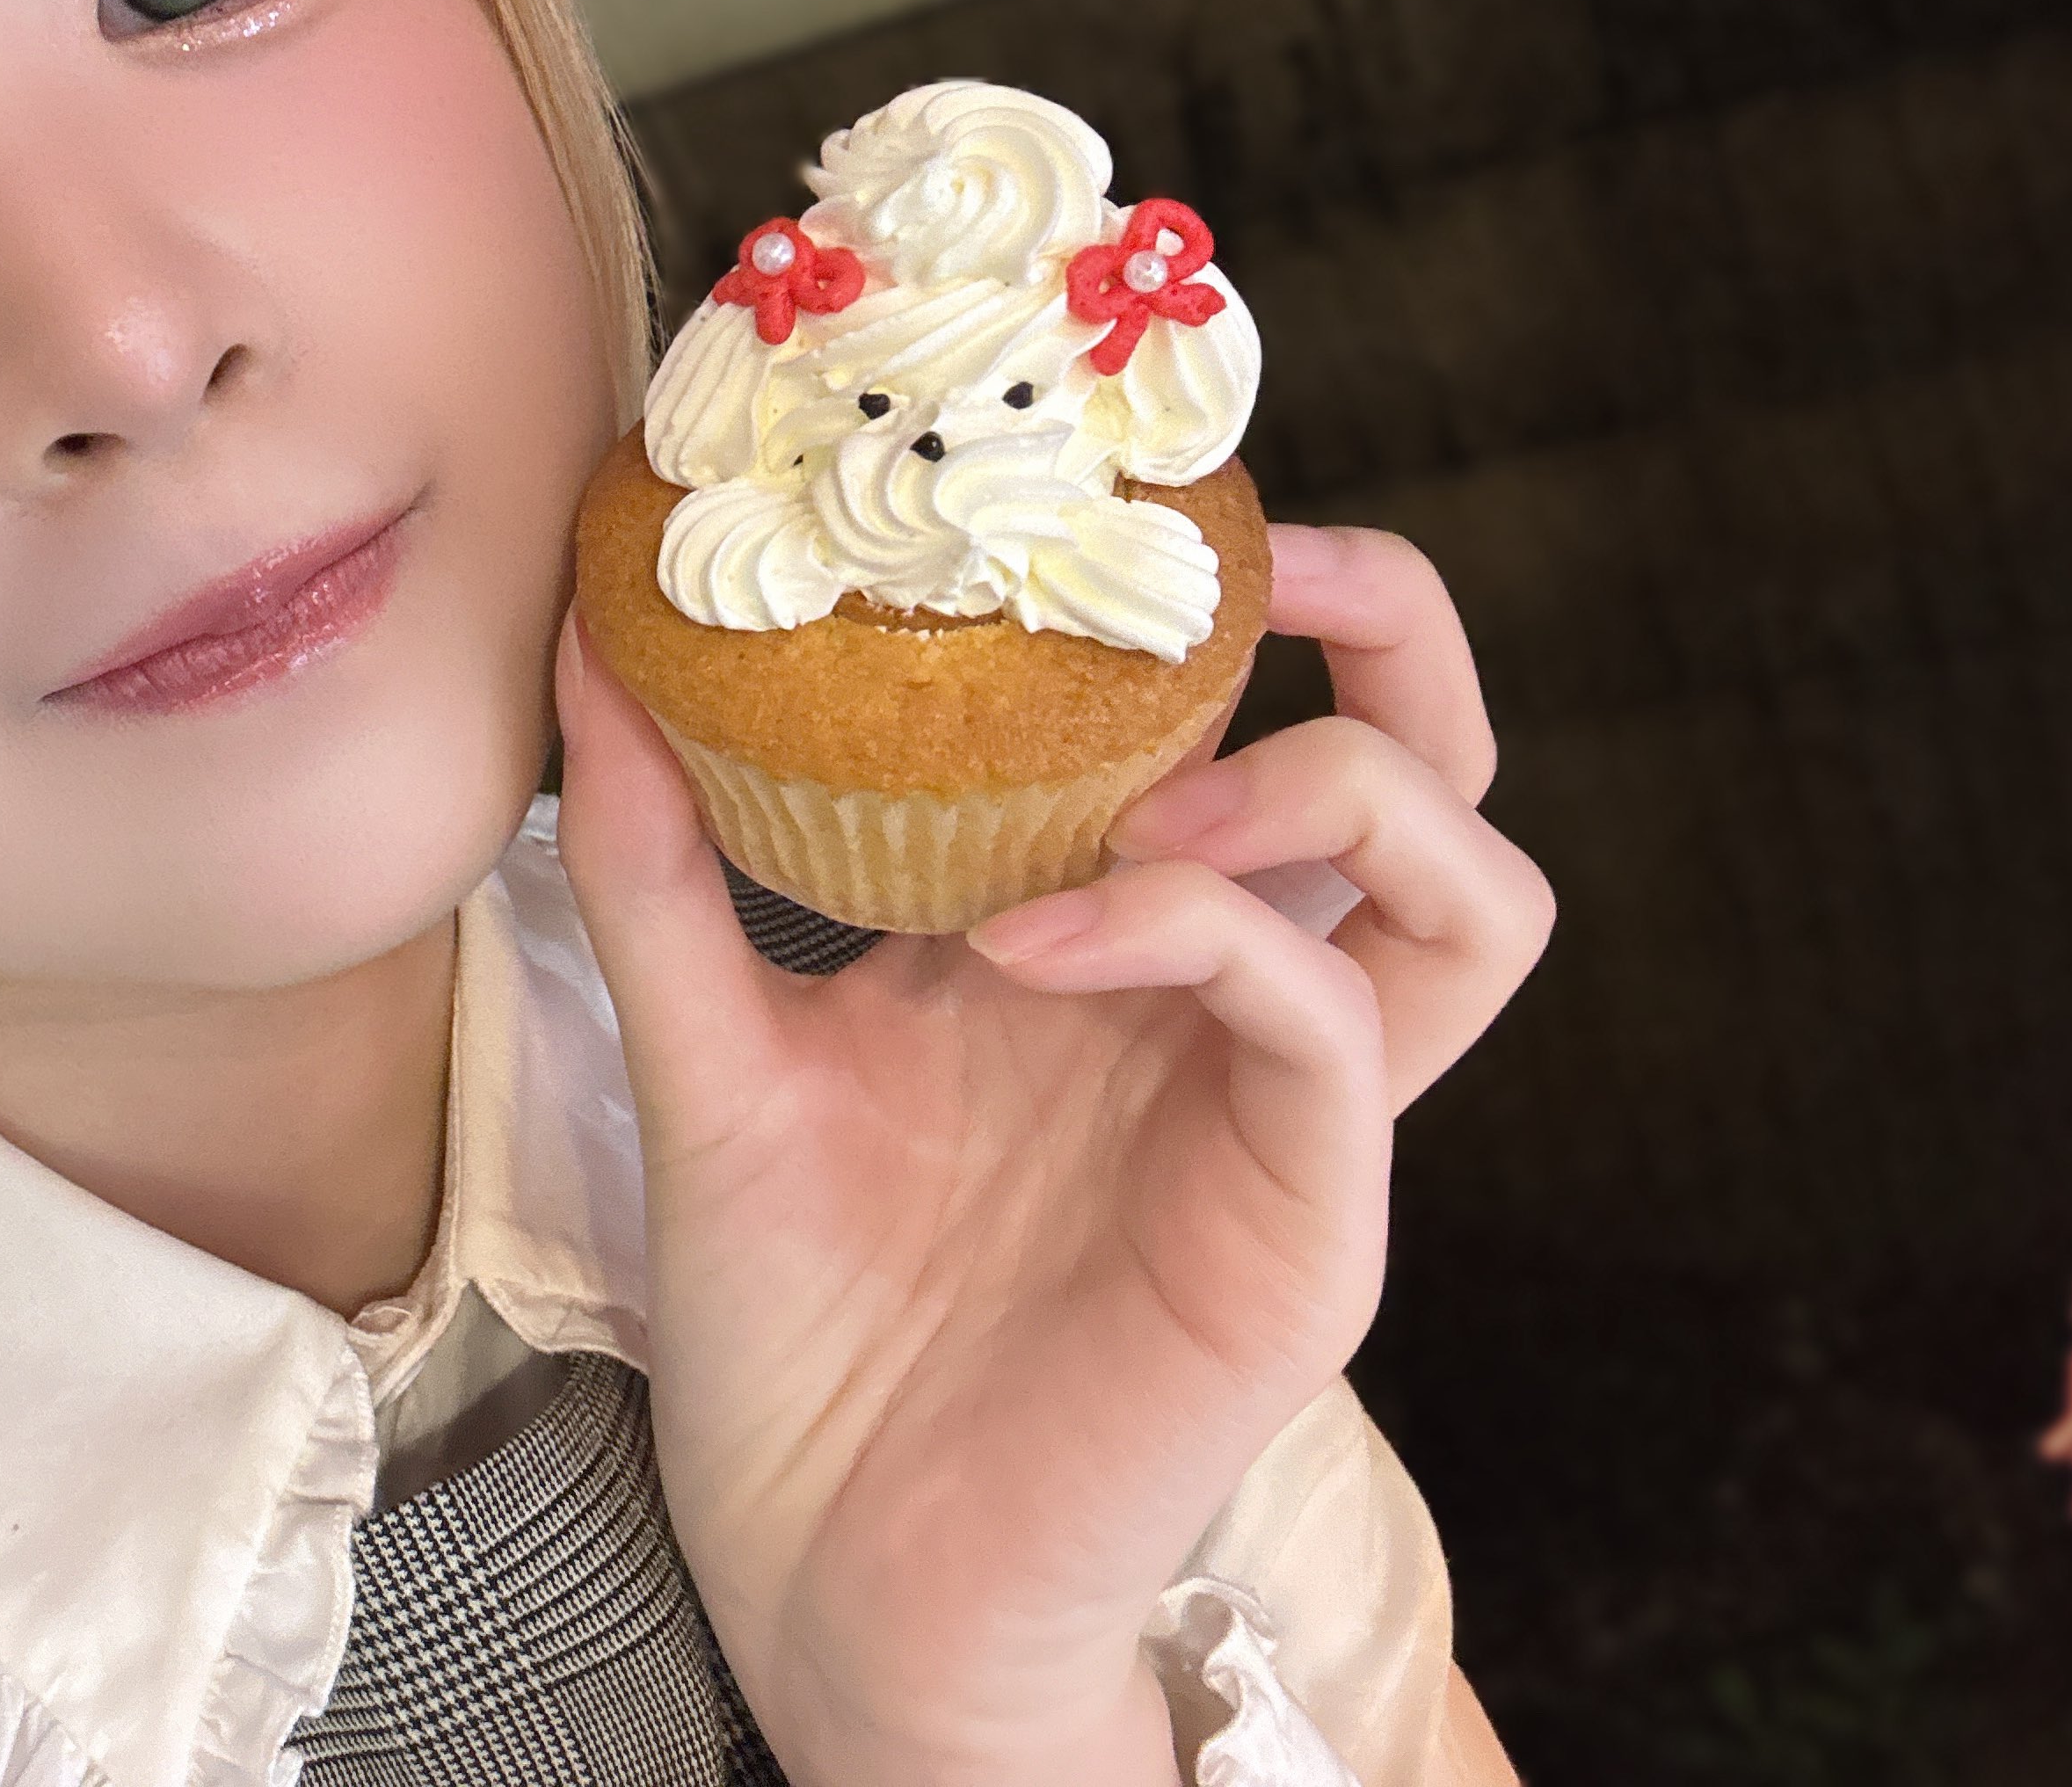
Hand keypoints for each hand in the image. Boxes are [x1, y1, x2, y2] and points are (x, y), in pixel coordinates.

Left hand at [552, 524, 1550, 1786]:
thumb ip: (663, 858)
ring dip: (1329, 783)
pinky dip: (1199, 933)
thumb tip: (594, 639)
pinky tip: (1035, 940)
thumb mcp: (711, 1051)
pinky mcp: (1300, 1236)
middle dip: (1393, 628)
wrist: (826, 1576)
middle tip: (1253, 561)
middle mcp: (1232, 1015)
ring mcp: (1287, 1125)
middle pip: (1440, 773)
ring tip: (1142, 794)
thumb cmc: (797, 1330)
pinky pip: (1325, 1025)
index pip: (1267, 723)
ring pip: (1478, 893)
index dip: (1236, 590)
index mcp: (1125, 948)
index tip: (1090, 494)